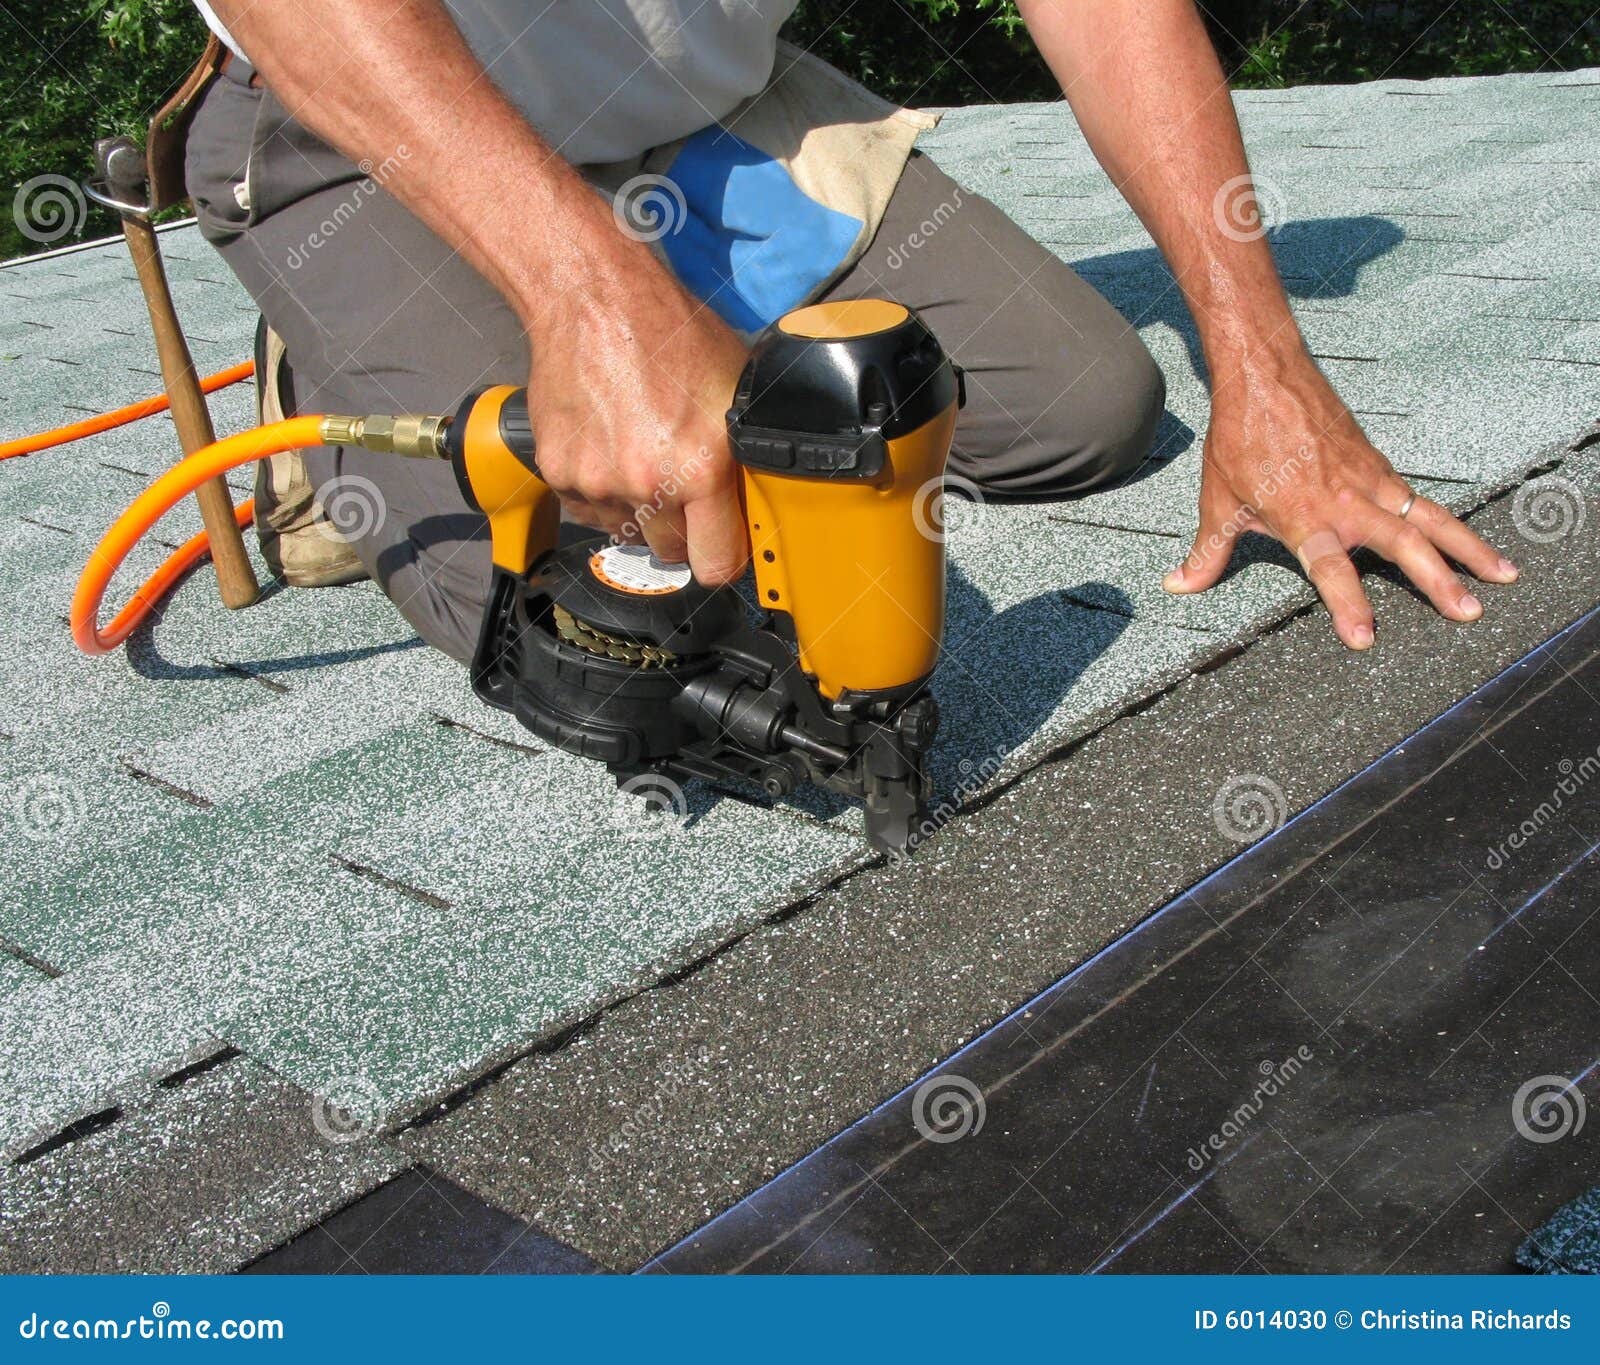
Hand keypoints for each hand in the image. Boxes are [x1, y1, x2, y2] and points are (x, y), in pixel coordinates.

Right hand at [520, 244, 749, 584]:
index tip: (723, 545)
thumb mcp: (735, 389)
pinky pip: (589, 509)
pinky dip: (601, 490)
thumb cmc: (669, 333)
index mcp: (701, 468)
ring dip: (638, 507)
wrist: (594, 300)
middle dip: (682, 530)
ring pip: (628, 530)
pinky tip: (611, 447)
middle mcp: (647, 483)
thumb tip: (761, 497)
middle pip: (670, 552)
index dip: (724, 557)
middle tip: (683, 487)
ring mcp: (598, 481)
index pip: (716, 563)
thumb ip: (747, 452)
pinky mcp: (560, 473)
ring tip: (641, 452)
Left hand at [1163, 356, 1519, 648]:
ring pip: (1429, 519)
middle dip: (1439, 580)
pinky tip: (1469, 543)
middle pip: (1403, 545)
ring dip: (1467, 548)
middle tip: (1469, 612)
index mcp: (1305, 516)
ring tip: (1501, 576)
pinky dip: (1448, 523)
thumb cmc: (1240, 439)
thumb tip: (1179, 585)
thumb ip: (1208, 553)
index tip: (1365, 638)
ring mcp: (1370, 481)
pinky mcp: (1379, 466)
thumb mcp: (1218, 502)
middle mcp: (1347, 501)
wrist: (1266, 375)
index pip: (1331, 569)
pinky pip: (1420, 500)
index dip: (1348, 604)